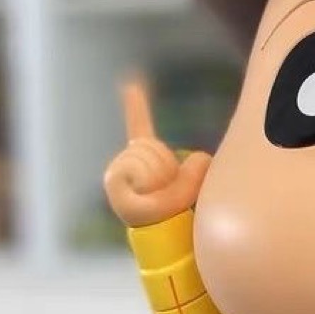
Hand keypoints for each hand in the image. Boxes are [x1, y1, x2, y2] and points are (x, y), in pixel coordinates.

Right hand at [103, 78, 211, 226]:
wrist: (164, 229)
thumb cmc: (177, 209)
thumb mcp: (194, 183)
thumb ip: (198, 169)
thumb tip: (201, 157)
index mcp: (145, 156)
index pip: (140, 126)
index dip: (136, 106)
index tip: (131, 83)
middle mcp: (127, 159)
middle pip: (150, 145)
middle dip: (165, 165)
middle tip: (165, 187)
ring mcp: (117, 170)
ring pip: (144, 155)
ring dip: (158, 175)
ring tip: (156, 193)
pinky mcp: (113, 179)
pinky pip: (129, 166)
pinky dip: (139, 178)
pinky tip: (138, 188)